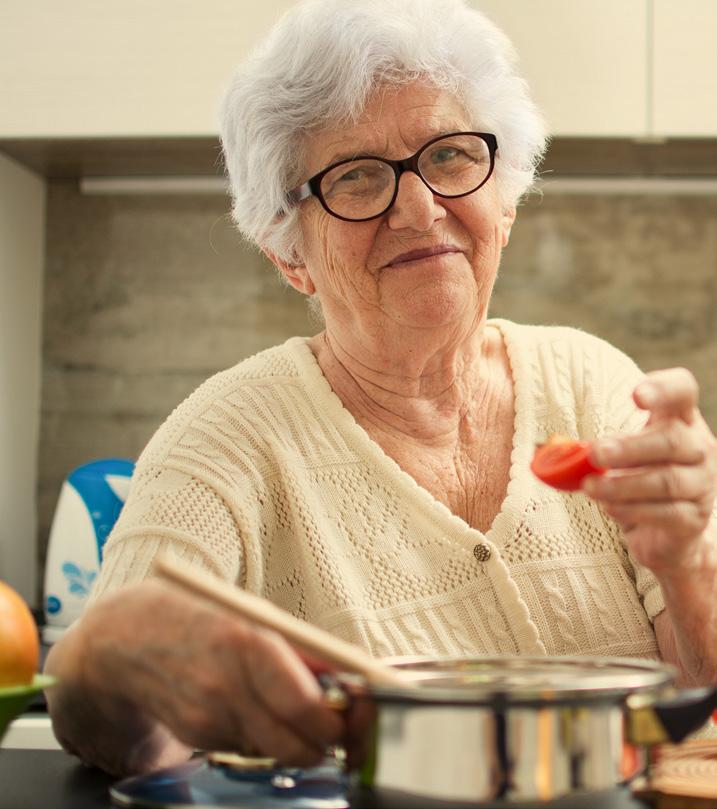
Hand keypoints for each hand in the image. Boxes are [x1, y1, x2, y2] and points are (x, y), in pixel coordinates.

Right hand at [66, 579, 345, 770]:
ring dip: (297, 740)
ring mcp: (208, 717)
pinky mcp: (196, 736)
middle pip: (296, 743)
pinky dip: (262, 736)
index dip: (341, 720)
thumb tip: (347, 676)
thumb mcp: (252, 615)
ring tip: (302, 714)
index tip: (360, 714)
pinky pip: (247, 746)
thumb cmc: (198, 615)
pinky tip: (255, 709)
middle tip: (341, 726)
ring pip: (276, 750)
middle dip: (327, 741)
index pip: (306, 705)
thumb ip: (299, 650)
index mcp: (248, 643)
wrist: (124, 636)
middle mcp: (227, 687)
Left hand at [584, 368, 716, 572]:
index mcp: (679, 420)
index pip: (682, 391)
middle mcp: (698, 448)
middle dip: (630, 447)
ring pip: (666, 480)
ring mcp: (701, 484)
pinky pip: (666, 513)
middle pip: (672, 440)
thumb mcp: (617, 456)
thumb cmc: (635, 480)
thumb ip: (593, 447)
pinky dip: (633, 510)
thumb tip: (552, 451)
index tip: (635, 396)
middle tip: (595, 453)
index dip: (663, 389)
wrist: (662, 532)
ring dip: (622, 484)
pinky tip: (610, 508)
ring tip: (589, 487)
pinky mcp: (694, 518)